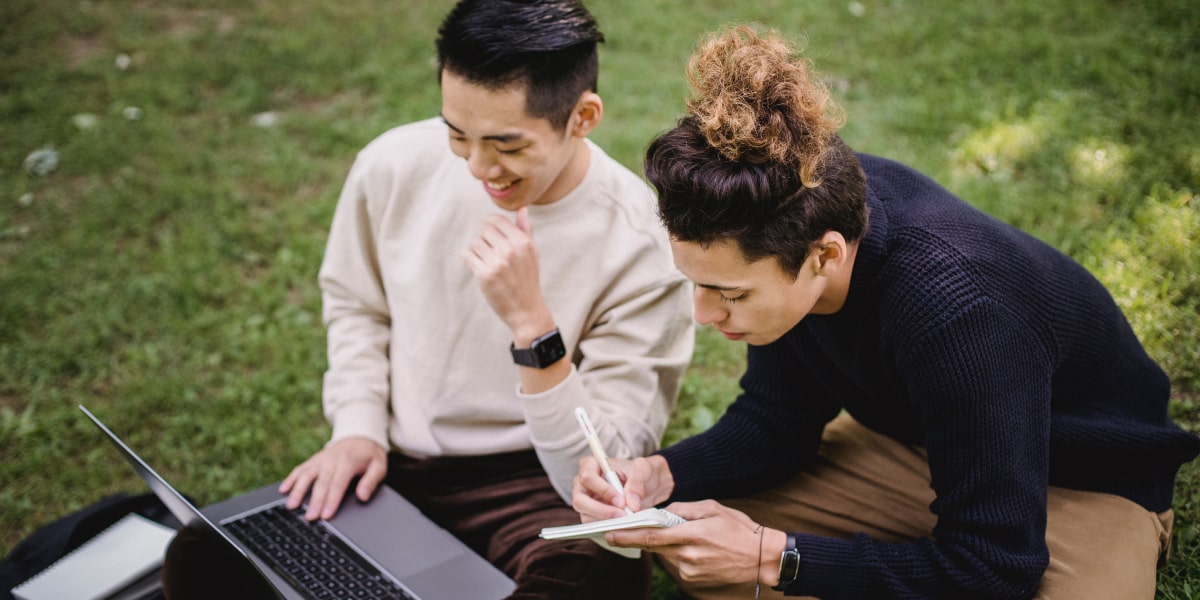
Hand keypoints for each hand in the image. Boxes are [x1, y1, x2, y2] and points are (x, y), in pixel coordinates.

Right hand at [279, 437, 387, 520]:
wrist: (359, 436)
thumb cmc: (369, 456)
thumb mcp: (379, 466)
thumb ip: (371, 481)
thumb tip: (363, 496)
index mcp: (348, 462)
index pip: (338, 484)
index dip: (331, 500)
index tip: (326, 515)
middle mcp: (331, 460)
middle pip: (321, 483)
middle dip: (315, 501)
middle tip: (310, 518)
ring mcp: (320, 459)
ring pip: (306, 475)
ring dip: (298, 491)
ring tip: (291, 506)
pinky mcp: (313, 460)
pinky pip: (300, 469)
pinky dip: (290, 479)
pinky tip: (283, 490)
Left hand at [461, 207, 551, 338]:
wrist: (526, 309)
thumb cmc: (528, 278)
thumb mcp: (532, 253)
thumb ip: (526, 229)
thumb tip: (522, 209)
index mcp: (523, 242)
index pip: (496, 220)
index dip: (491, 226)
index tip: (491, 236)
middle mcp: (510, 249)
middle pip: (484, 230)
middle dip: (485, 239)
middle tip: (491, 252)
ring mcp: (497, 262)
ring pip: (475, 242)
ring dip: (477, 250)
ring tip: (485, 260)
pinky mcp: (484, 275)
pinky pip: (467, 255)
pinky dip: (469, 259)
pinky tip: (477, 265)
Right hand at [573, 454, 673, 520]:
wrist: (648, 485)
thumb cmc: (640, 472)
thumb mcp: (642, 469)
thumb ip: (637, 483)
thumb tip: (632, 504)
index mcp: (590, 465)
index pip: (588, 478)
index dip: (603, 491)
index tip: (621, 501)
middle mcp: (582, 484)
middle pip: (580, 500)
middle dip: (601, 511)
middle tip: (622, 516)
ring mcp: (585, 502)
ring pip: (586, 516)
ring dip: (606, 522)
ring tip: (626, 522)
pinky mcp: (591, 516)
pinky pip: (594, 526)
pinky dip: (608, 528)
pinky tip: (623, 526)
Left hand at [605, 500, 785, 587]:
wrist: (762, 557)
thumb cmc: (739, 529)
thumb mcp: (712, 508)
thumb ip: (683, 509)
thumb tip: (661, 512)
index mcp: (692, 534)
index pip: (652, 536)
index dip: (628, 536)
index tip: (609, 533)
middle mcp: (688, 555)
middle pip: (652, 547)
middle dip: (632, 540)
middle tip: (613, 534)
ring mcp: (690, 570)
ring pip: (664, 555)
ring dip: (661, 545)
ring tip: (678, 534)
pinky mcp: (693, 580)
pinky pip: (676, 564)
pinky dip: (676, 554)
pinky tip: (692, 547)